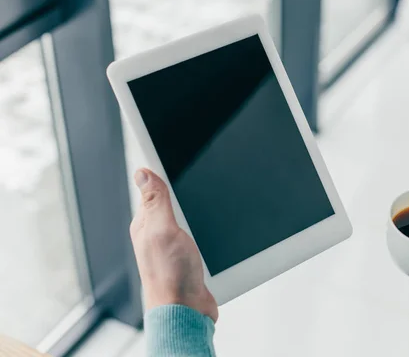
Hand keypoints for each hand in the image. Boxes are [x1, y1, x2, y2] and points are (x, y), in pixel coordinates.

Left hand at [130, 168, 217, 322]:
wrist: (188, 311)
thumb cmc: (171, 276)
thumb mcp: (163, 230)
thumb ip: (155, 202)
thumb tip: (142, 172)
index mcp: (145, 224)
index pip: (151, 189)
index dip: (161, 172)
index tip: (170, 154)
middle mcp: (157, 233)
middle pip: (169, 201)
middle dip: (180, 189)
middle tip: (193, 172)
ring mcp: (173, 245)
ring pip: (185, 217)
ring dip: (194, 210)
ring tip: (201, 194)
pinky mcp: (188, 256)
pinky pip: (196, 233)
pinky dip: (203, 227)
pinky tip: (208, 225)